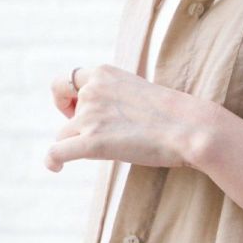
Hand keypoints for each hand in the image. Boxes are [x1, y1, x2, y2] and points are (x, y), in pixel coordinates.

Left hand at [45, 64, 214, 173]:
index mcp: (104, 73)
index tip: (80, 110)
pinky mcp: (92, 142)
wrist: (190, 127)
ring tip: (109, 150)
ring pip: (64, 134)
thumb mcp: (139, 90)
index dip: (68, 97)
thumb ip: (116, 96)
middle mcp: (92, 91)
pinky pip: (56, 152)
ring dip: (78, 143)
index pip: (68, 80)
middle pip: (66, 111)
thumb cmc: (173, 115)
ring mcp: (90, 116)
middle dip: (74, 122)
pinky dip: (52, 161)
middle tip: (96, 133)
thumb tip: (105, 118)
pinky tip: (55, 168)